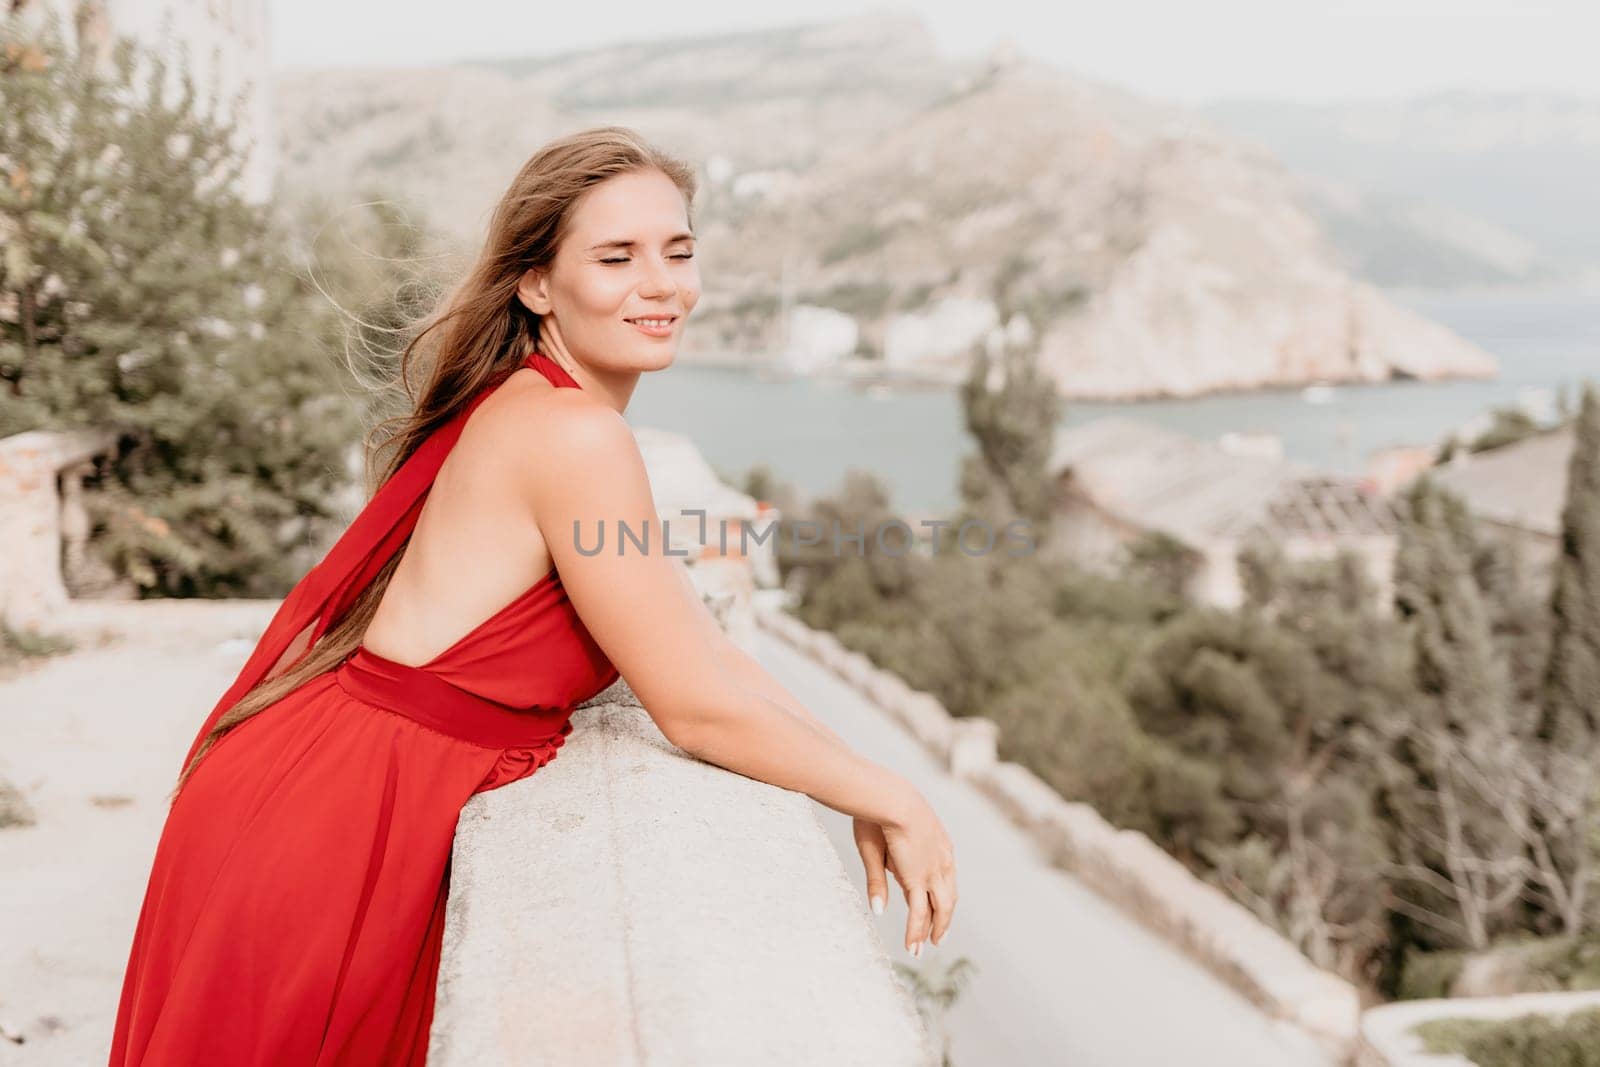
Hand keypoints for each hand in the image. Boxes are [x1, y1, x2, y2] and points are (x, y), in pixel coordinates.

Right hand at [854, 789, 956, 956]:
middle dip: (940, 919)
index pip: (938, 876)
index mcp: (936, 844)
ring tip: (924, 948)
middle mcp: (940, 860)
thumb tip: (879, 910)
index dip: (933, 895)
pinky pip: (919, 912)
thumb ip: (879, 881)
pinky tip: (911, 946)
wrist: (888, 797)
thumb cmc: (877, 810)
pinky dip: (916, 932)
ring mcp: (931, 871)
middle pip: (944, 896)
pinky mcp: (919, 879)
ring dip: (932, 930)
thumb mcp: (877, 848)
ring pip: (937, 909)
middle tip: (936, 938)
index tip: (929, 910)